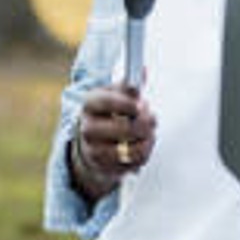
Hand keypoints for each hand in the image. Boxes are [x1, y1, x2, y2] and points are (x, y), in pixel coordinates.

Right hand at [69, 84, 157, 201]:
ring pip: (131, 149)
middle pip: (123, 128)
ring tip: (150, 132)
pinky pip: (134, 162)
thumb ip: (128, 85)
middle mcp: (88, 129)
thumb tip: (141, 70)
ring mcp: (95, 151)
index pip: (106, 102)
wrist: (92, 144)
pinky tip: (143, 144)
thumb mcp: (114, 95)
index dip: (126, 103)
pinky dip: (144, 153)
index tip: (141, 104)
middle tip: (152, 118)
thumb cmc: (108, 114)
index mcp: (89, 104)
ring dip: (147, 140)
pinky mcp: (106, 168)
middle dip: (144, 123)